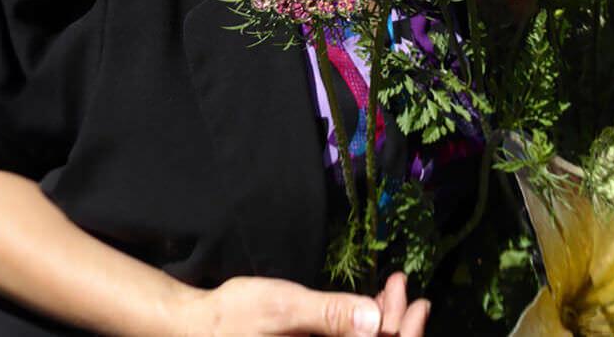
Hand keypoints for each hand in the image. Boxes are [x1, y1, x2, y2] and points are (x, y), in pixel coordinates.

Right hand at [174, 274, 428, 336]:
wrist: (195, 328)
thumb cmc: (233, 318)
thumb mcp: (283, 309)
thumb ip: (328, 316)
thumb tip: (374, 320)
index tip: (418, 303)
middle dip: (398, 327)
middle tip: (402, 286)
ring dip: (384, 325)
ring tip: (393, 289)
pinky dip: (364, 327)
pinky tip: (370, 303)